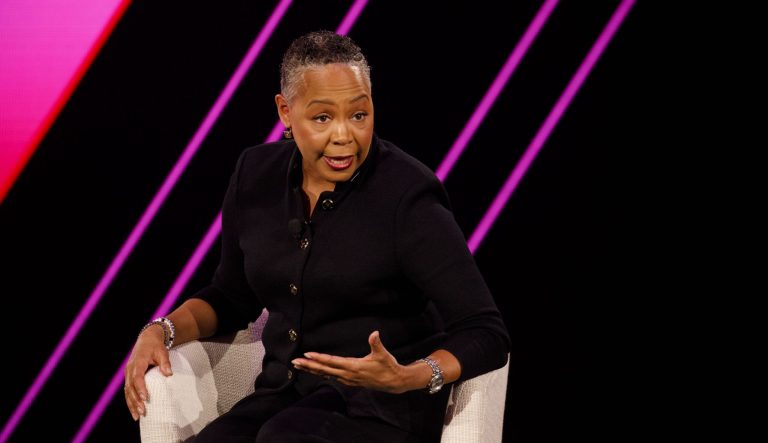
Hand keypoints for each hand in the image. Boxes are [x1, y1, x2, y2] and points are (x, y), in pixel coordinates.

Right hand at [124, 324, 172, 420]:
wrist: (147, 339)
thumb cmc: (155, 346)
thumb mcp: (162, 352)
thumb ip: (165, 362)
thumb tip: (169, 374)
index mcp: (137, 362)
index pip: (137, 377)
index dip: (140, 388)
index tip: (145, 398)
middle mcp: (130, 369)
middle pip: (130, 387)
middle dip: (135, 400)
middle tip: (142, 412)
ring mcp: (128, 373)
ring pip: (127, 391)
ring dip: (131, 404)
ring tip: (137, 416)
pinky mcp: (129, 377)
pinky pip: (128, 390)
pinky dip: (130, 401)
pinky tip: (134, 410)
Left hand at [291, 331, 408, 393]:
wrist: (394, 382)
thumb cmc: (388, 366)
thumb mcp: (383, 354)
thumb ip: (376, 343)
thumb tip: (374, 333)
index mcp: (353, 366)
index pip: (331, 362)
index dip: (319, 358)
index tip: (306, 354)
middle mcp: (348, 374)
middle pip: (324, 370)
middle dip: (308, 365)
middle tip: (294, 362)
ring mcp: (348, 379)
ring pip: (326, 374)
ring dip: (312, 370)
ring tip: (300, 366)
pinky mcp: (350, 381)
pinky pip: (331, 377)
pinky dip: (321, 373)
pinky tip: (316, 371)